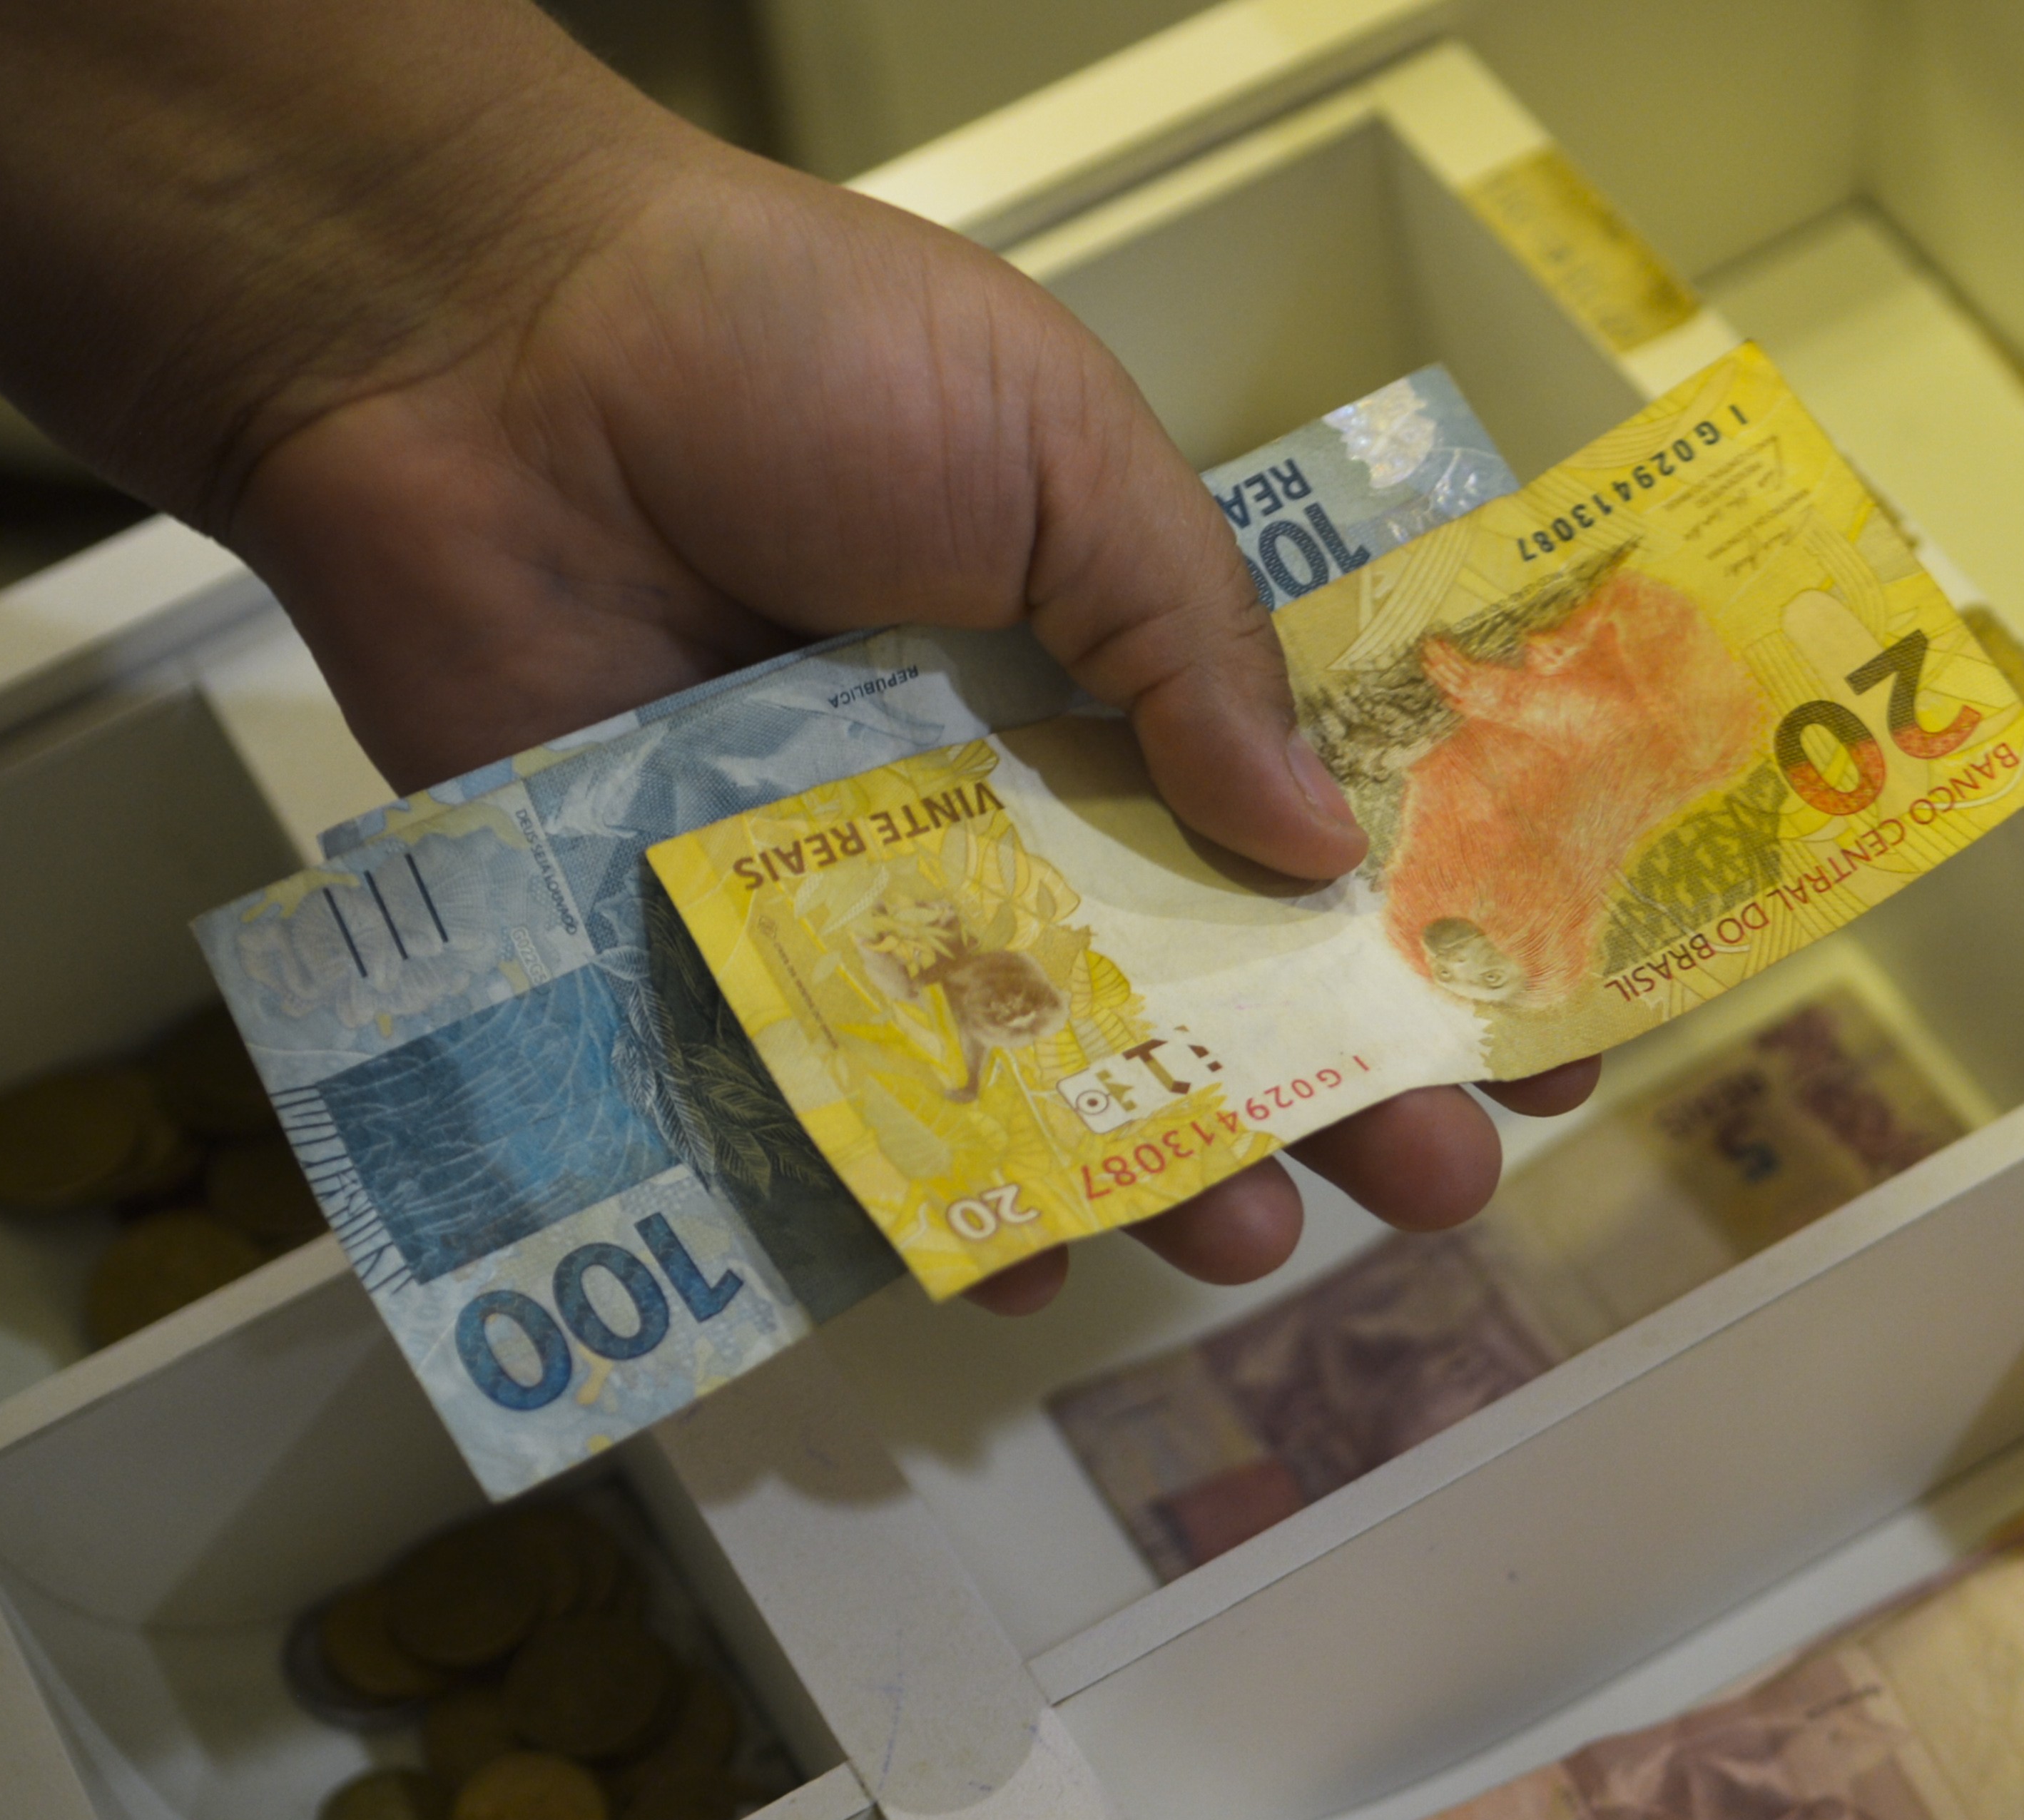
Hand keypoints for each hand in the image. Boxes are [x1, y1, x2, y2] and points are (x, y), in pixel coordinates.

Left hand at [227, 122, 1595, 1312]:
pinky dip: (922, 1202)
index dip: (1428, 916)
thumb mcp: (1059, 449)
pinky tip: (1012, 1262)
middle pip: (1202, 976)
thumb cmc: (789, 353)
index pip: (1308, 815)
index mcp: (1115, 660)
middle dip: (1329, 1087)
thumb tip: (1322, 843)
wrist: (483, 358)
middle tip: (1432, 1179)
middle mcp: (1014, 791)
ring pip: (1043, 1071)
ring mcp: (871, 888)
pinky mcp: (719, 959)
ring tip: (1244, 1232)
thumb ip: (1192, 645)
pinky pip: (843, 1116)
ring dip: (1155, 1169)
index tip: (1541, 1013)